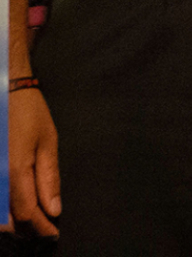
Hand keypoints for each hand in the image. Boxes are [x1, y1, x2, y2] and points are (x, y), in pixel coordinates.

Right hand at [8, 85, 60, 236]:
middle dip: (26, 231)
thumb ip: (49, 178)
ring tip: (32, 224)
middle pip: (6, 220)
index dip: (41, 228)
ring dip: (12, 224)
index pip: (26, 214)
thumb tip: (54, 209)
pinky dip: (2, 210)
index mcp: (14, 170)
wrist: (2, 92)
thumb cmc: (26, 113)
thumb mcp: (47, 142)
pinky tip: (14, 210)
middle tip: (45, 232)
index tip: (54, 234)